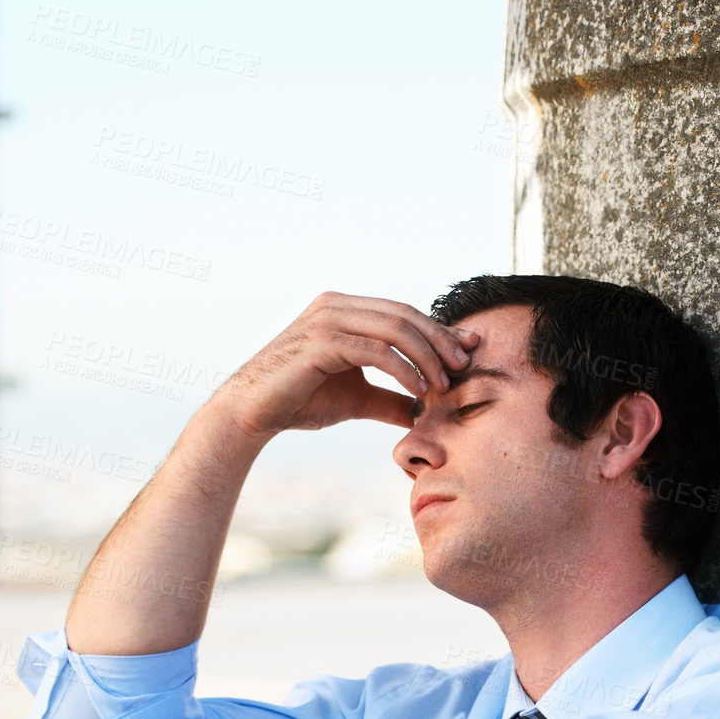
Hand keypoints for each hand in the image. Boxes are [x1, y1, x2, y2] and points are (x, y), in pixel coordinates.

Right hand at [205, 291, 479, 440]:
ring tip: (444, 384)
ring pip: (394, 327)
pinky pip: (375, 350)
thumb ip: (389, 398)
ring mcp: (327, 320)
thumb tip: (422, 411)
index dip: (438, 331)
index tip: (467, 351)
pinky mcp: (320, 342)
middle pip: (404, 314)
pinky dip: (403, 369)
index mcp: (344, 310)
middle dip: (439, 340)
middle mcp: (336, 306)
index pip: (402, 313)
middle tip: (463, 367)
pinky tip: (418, 391)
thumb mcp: (356, 399)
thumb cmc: (299, 402)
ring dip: (426, 356)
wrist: (252, 413)